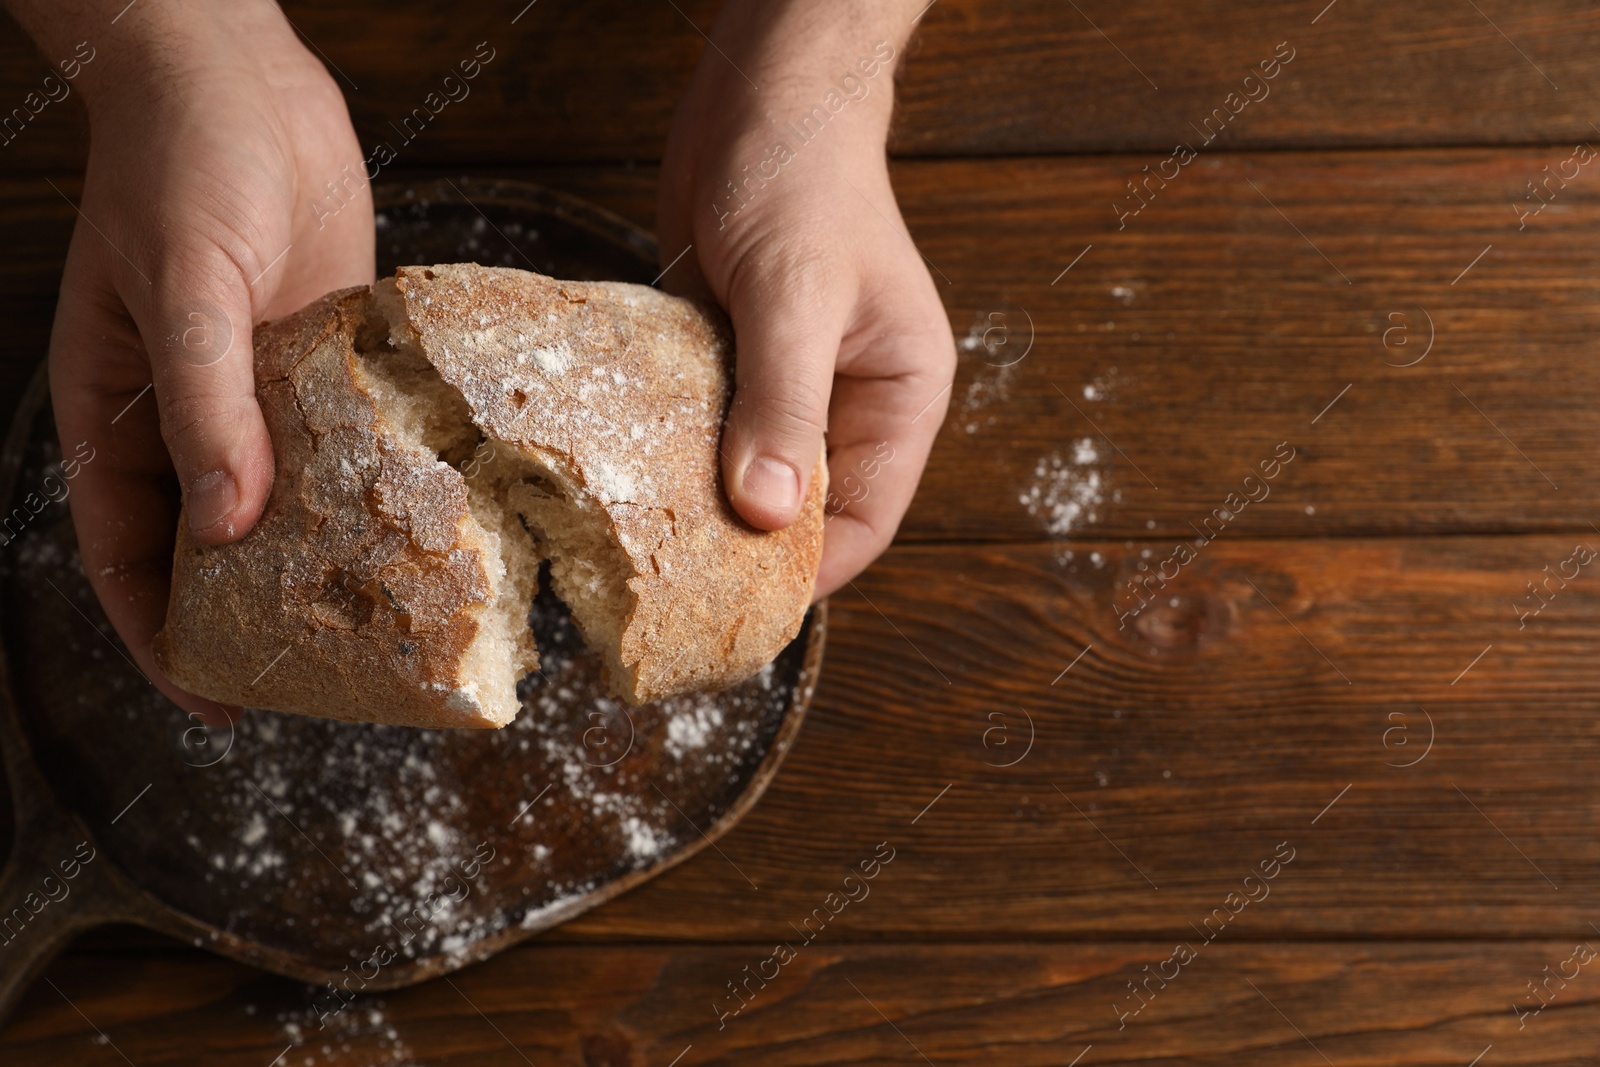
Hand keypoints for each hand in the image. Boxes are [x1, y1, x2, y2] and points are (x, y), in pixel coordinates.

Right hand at [28, 1, 372, 721]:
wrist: (241, 80)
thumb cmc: (181, 169)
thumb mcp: (185, 288)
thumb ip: (203, 405)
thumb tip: (228, 527)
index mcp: (120, 417)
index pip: (129, 556)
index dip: (164, 636)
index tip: (217, 701)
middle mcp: (194, 419)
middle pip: (218, 546)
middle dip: (260, 615)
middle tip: (328, 675)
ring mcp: (266, 394)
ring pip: (293, 502)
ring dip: (332, 556)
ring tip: (393, 619)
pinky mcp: (330, 362)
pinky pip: (352, 441)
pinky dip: (380, 483)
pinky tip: (431, 522)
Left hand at [657, 1, 953, 597]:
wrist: (761, 95)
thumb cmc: (804, 179)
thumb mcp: (796, 294)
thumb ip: (783, 403)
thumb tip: (763, 514)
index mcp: (898, 397)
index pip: (865, 518)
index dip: (809, 570)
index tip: (742, 609)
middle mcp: (848, 402)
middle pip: (803, 507)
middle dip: (747, 547)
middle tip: (673, 591)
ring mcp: (786, 383)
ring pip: (747, 473)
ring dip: (699, 503)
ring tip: (637, 548)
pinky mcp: (731, 358)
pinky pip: (704, 427)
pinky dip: (670, 451)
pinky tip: (622, 478)